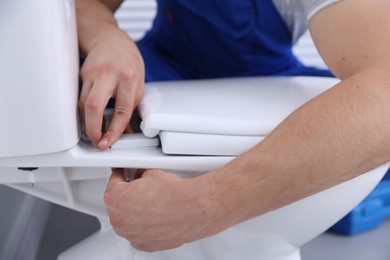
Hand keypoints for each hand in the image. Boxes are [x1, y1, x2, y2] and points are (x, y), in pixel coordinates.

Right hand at [79, 33, 143, 148]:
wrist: (111, 40)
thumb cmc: (128, 61)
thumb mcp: (139, 82)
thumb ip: (133, 106)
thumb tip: (126, 130)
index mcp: (128, 77)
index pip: (122, 110)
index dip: (114, 130)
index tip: (109, 142)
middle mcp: (109, 75)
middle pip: (94, 106)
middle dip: (92, 129)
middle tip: (96, 141)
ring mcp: (92, 74)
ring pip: (83, 104)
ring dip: (87, 123)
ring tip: (94, 132)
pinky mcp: (81, 75)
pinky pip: (80, 98)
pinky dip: (84, 112)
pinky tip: (89, 118)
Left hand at [104, 168, 226, 251]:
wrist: (192, 209)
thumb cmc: (173, 194)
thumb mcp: (152, 174)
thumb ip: (139, 176)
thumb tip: (141, 177)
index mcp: (116, 199)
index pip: (112, 184)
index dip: (120, 177)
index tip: (123, 175)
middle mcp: (120, 220)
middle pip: (117, 205)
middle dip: (127, 196)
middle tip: (140, 189)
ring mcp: (131, 235)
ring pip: (127, 222)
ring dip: (134, 213)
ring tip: (151, 204)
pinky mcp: (145, 245)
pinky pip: (139, 234)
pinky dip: (144, 227)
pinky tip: (155, 217)